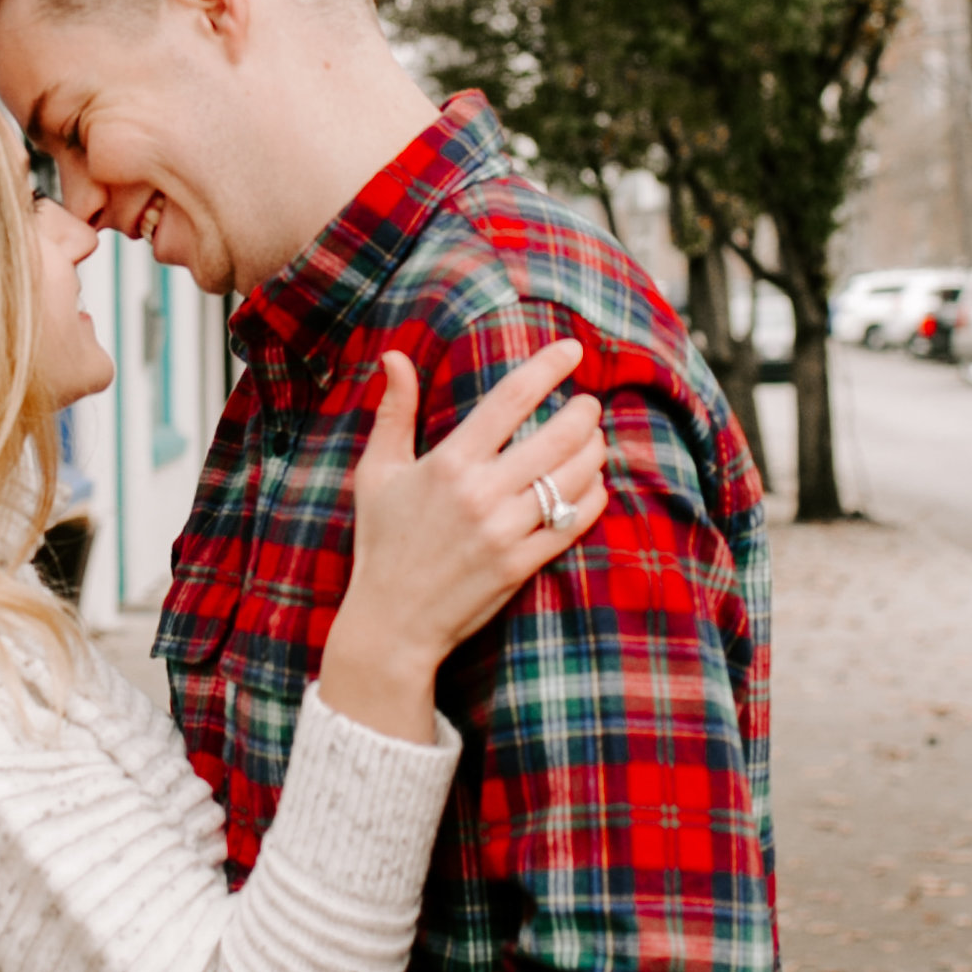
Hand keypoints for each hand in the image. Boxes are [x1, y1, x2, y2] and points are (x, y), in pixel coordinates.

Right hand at [318, 339, 607, 737]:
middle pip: (556, 437)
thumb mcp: (377, 473)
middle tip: (589, 404)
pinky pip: (573, 523)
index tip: (573, 349)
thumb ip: (393, 413)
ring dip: (593, 452)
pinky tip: (593, 485)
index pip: (511, 398)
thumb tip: (394, 357)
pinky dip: (592, 498)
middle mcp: (481, 493)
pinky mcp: (521, 565)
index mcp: (449, 462)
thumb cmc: (381, 542)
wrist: (391, 621)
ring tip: (594, 441)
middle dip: (584, 413)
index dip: (548, 367)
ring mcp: (505, 531)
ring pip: (573, 478)